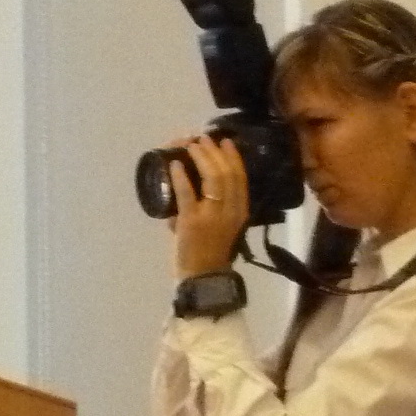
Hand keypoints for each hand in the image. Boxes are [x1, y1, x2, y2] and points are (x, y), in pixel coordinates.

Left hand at [168, 132, 248, 279]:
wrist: (203, 277)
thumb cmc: (210, 252)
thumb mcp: (222, 225)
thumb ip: (210, 206)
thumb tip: (188, 186)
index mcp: (241, 211)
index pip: (242, 177)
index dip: (233, 156)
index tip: (225, 141)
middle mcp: (231, 211)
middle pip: (228, 174)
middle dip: (215, 152)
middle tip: (203, 139)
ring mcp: (212, 216)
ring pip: (213, 179)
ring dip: (201, 158)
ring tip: (190, 146)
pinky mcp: (192, 222)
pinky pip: (187, 194)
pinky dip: (180, 177)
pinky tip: (173, 165)